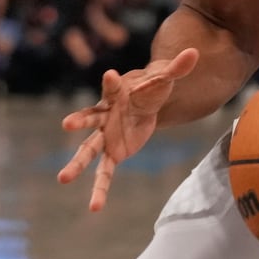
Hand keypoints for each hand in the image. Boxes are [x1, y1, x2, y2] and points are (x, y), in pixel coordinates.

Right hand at [56, 47, 198, 211]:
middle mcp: (104, 115)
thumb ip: (176, 68)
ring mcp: (105, 136)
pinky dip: (100, 189)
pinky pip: (104, 173)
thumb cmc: (151, 88)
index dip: (110, 83)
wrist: (145, 103)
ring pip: (88, 150)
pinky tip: (94, 207)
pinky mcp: (113, 152)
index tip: (110, 75)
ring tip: (62, 178)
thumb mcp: (165, 79)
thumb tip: (195, 52)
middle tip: (67, 124)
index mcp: (115, 94)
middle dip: (79, 120)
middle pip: (90, 118)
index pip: (111, 87)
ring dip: (76, 164)